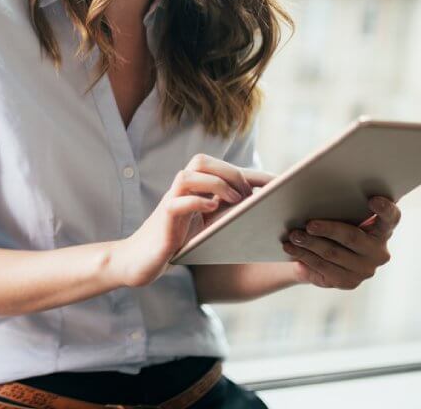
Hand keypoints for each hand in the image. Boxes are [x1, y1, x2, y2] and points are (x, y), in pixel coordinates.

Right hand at [113, 154, 273, 287]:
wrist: (141, 260)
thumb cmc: (177, 242)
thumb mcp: (207, 226)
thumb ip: (226, 214)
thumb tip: (262, 209)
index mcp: (194, 188)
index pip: (223, 168)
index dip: (252, 172)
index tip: (279, 182)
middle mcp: (181, 190)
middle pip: (202, 161)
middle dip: (230, 172)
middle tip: (249, 194)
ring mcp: (170, 201)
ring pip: (188, 175)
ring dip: (215, 183)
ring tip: (235, 199)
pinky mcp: (163, 219)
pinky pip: (178, 201)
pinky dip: (197, 201)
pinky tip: (212, 209)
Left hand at [282, 196, 400, 289]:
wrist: (327, 254)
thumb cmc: (337, 220)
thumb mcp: (342, 210)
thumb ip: (340, 200)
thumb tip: (312, 183)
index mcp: (383, 228)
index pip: (391, 217)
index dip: (385, 209)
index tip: (373, 200)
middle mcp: (379, 251)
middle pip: (352, 236)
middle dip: (328, 229)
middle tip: (309, 224)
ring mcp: (365, 269)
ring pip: (333, 253)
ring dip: (309, 244)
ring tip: (293, 235)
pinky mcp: (349, 282)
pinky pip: (323, 269)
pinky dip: (304, 256)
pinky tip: (291, 249)